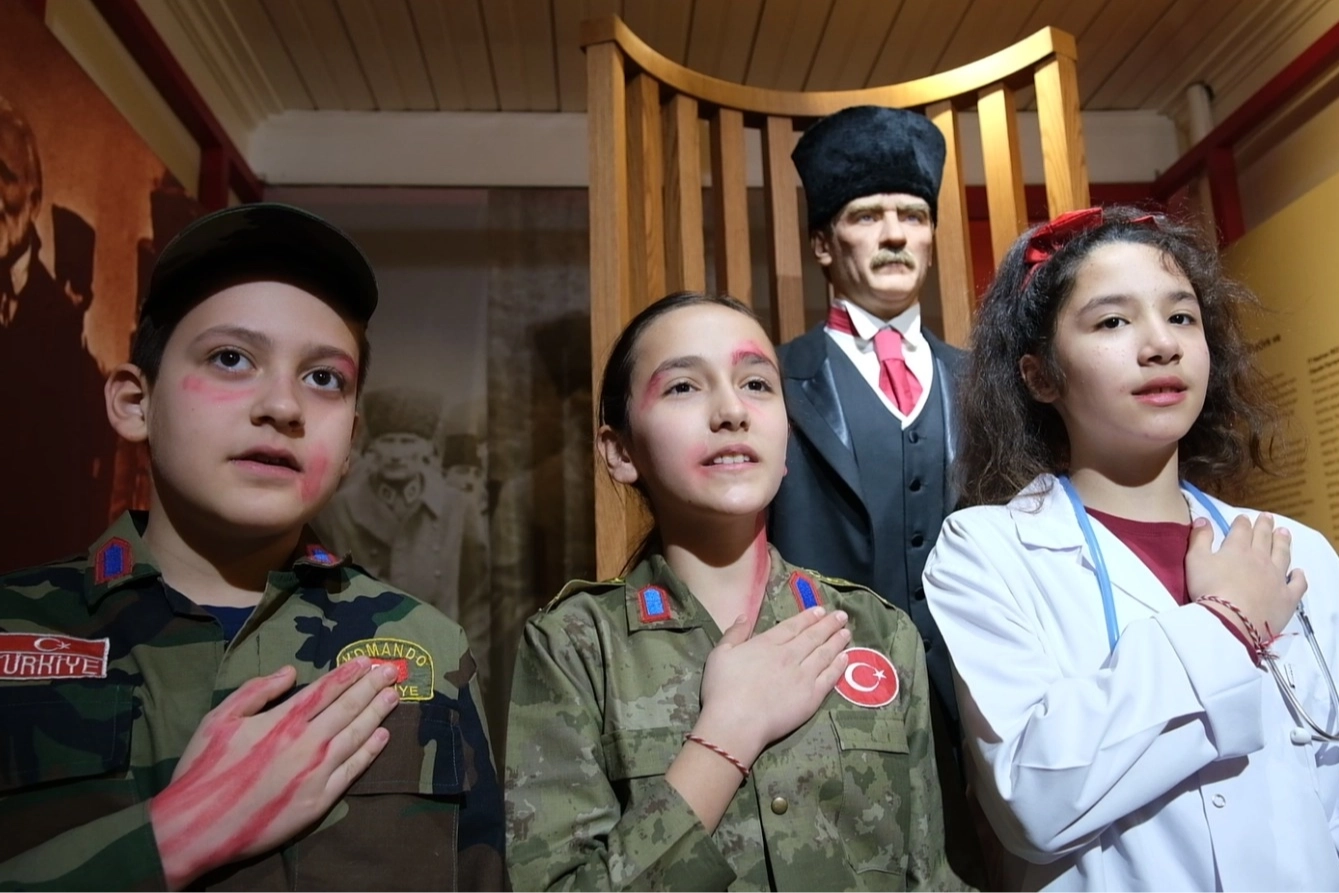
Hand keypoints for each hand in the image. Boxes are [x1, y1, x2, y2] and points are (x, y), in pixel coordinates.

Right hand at [150, 658, 399, 890]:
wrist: (197, 827)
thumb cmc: (204, 769)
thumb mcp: (220, 719)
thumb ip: (256, 691)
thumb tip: (290, 672)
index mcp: (282, 720)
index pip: (325, 690)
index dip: (348, 674)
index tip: (367, 662)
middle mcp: (306, 742)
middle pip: (347, 708)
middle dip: (371, 687)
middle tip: (392, 672)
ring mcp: (316, 772)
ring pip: (356, 736)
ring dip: (377, 714)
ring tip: (394, 696)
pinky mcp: (319, 800)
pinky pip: (352, 770)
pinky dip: (370, 751)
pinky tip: (383, 737)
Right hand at [694, 607, 849, 766]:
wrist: (737, 722)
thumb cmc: (723, 689)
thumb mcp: (719, 654)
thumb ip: (734, 633)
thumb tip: (745, 615)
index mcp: (767, 644)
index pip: (793, 626)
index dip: (808, 617)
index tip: (820, 610)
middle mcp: (789, 655)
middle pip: (813, 637)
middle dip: (829, 624)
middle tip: (841, 616)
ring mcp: (803, 676)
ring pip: (825, 654)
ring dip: (837, 641)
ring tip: (847, 632)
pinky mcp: (812, 697)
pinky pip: (829, 677)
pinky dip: (838, 666)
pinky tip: (845, 658)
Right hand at [1186, 512, 1306, 639]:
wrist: (1231, 620)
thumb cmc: (1209, 589)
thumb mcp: (1195, 560)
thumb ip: (1200, 538)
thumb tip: (1203, 519)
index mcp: (1237, 549)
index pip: (1241, 530)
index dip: (1242, 522)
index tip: (1243, 518)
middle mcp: (1260, 558)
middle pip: (1264, 538)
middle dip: (1265, 526)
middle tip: (1268, 517)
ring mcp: (1276, 577)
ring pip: (1282, 554)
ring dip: (1283, 542)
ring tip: (1284, 533)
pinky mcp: (1287, 596)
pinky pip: (1297, 584)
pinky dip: (1298, 576)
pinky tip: (1298, 572)